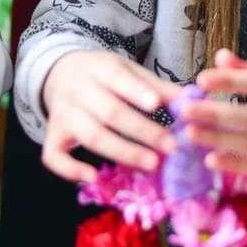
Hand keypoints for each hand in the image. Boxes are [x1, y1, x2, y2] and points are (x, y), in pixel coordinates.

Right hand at [41, 50, 179, 182]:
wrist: (60, 74)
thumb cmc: (104, 77)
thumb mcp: (128, 72)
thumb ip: (158, 88)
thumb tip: (194, 101)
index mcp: (100, 68)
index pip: (118, 79)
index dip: (136, 92)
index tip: (158, 105)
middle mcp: (78, 90)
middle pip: (110, 112)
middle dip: (142, 131)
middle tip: (171, 146)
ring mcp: (63, 114)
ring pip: (90, 136)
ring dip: (122, 152)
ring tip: (152, 164)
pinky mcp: (53, 135)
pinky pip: (54, 155)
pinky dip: (70, 169)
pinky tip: (93, 178)